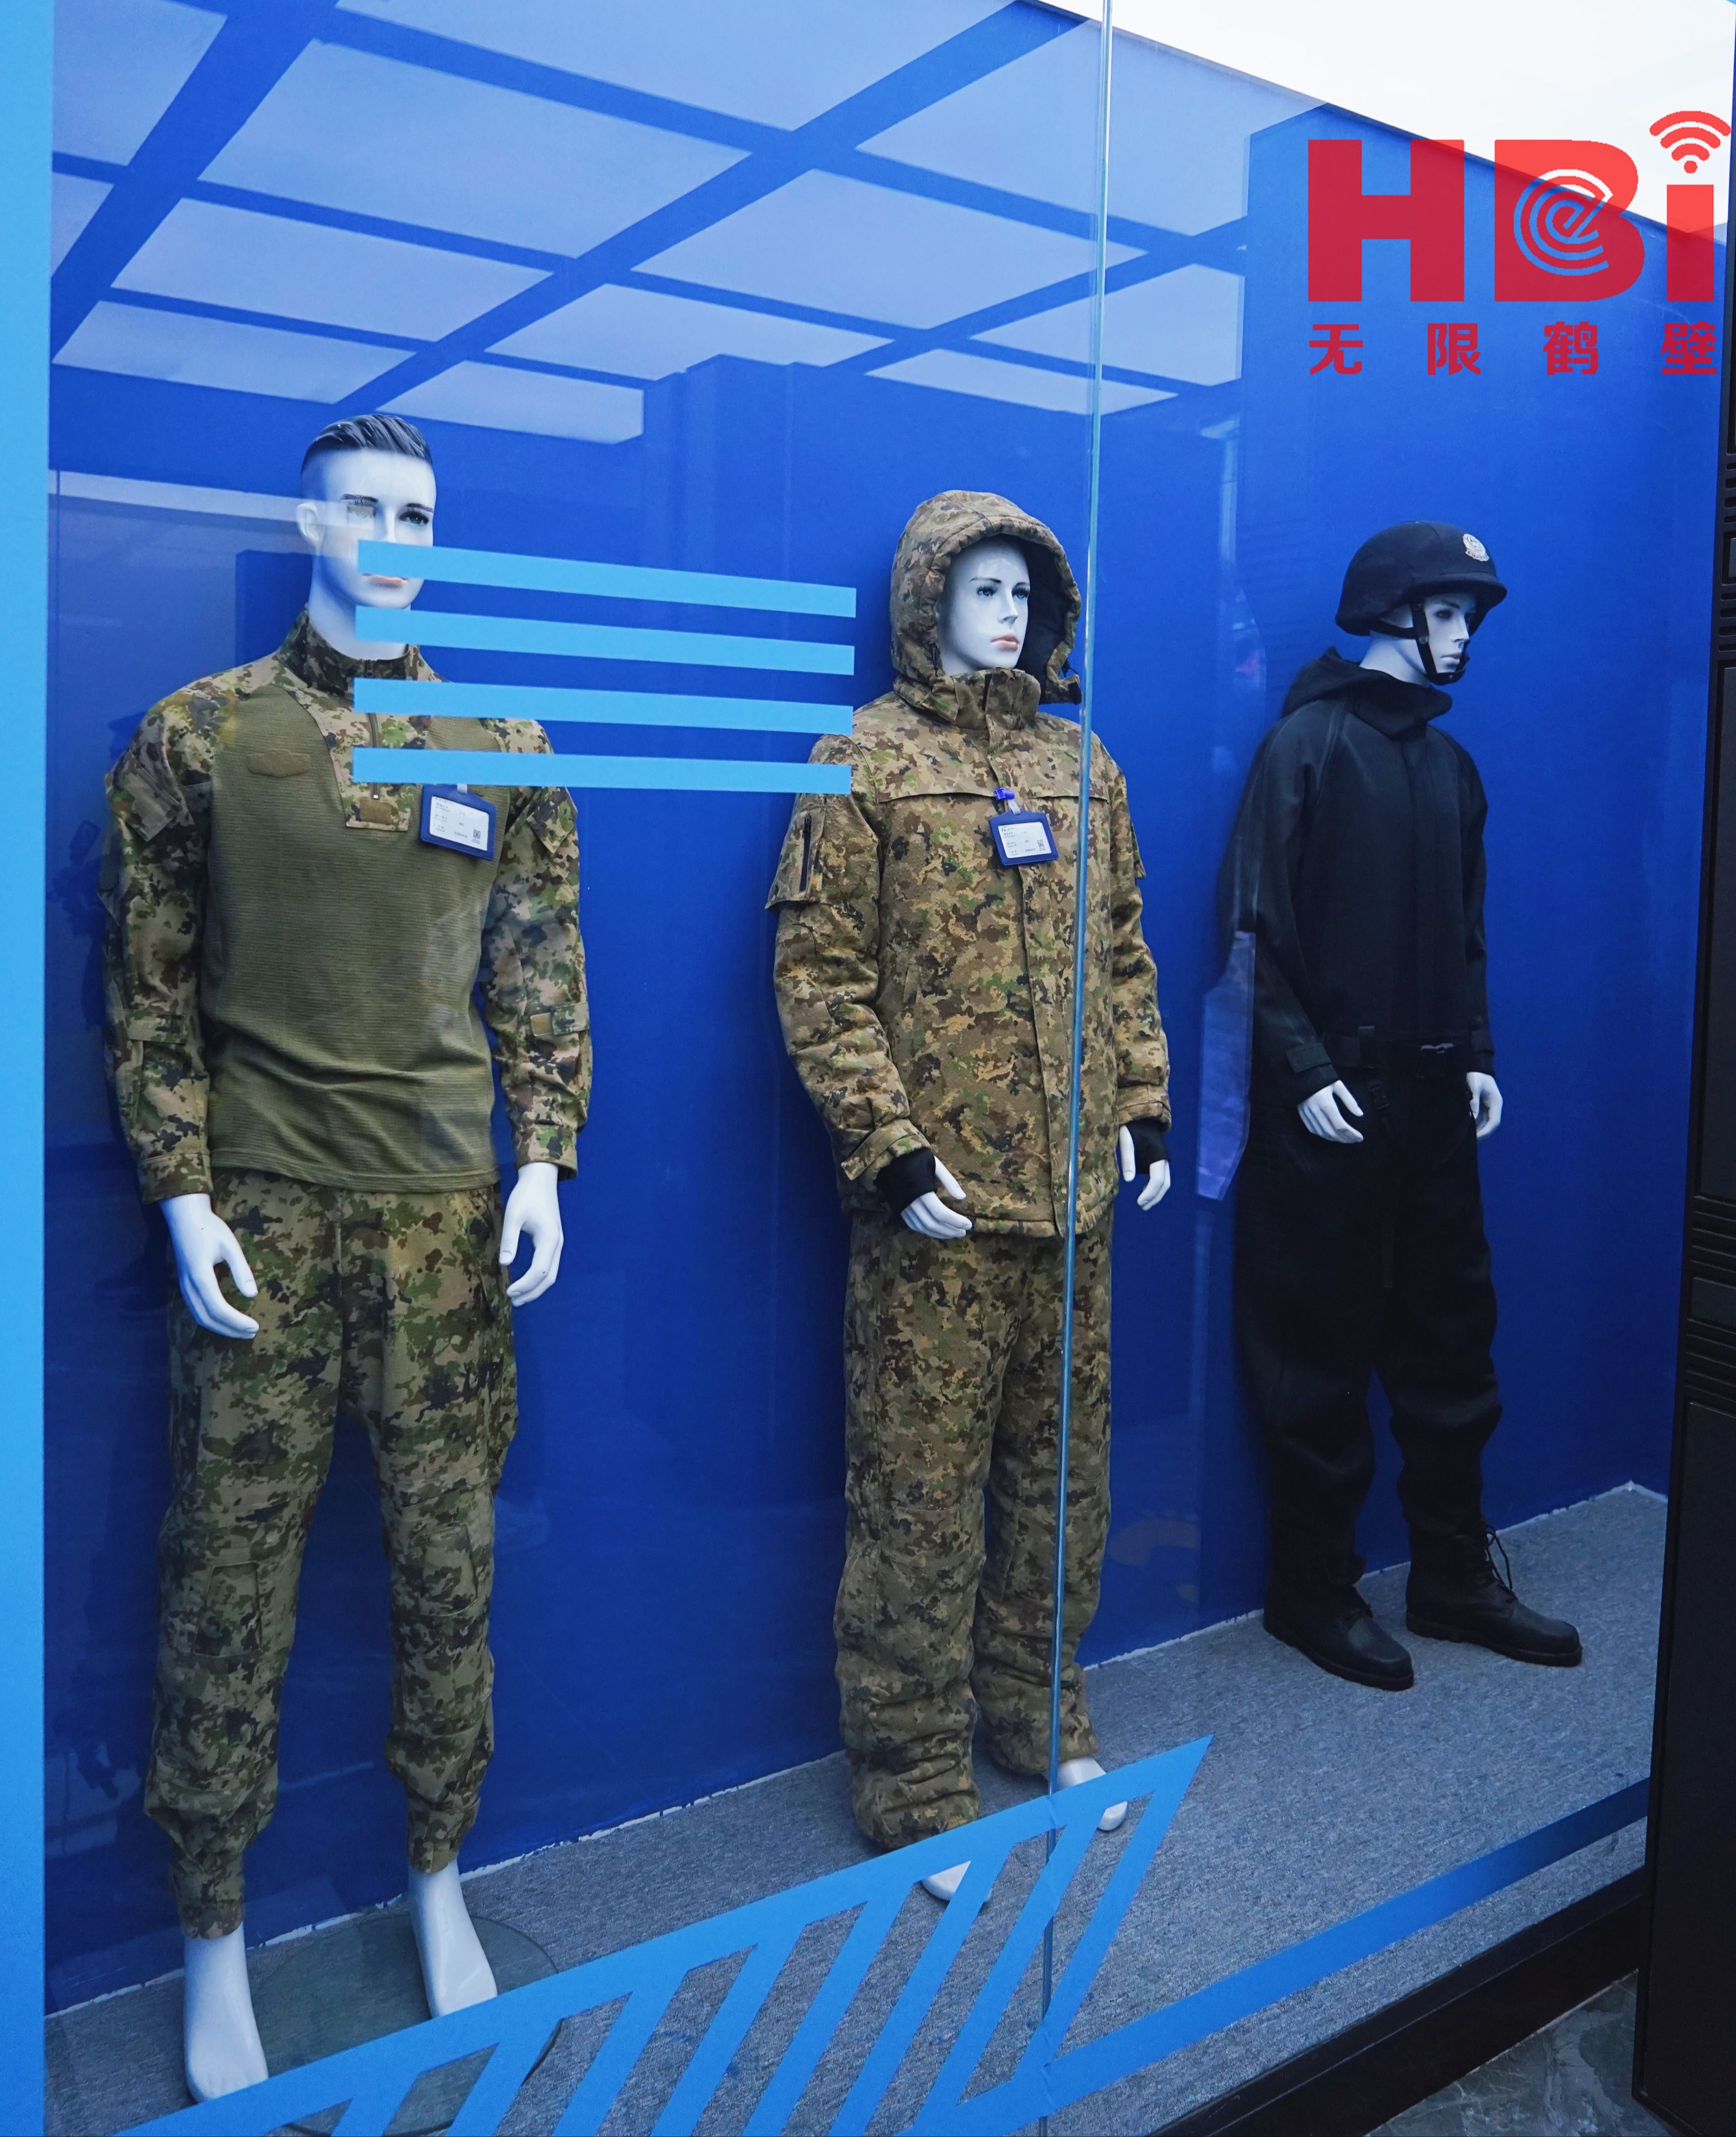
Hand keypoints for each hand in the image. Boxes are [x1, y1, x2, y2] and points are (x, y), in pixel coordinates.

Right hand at [161, 1193, 258, 1338]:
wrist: (184, 1217)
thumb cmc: (209, 1228)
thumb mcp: (230, 1246)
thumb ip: (241, 1270)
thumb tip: (252, 1295)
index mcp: (199, 1276)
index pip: (218, 1308)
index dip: (236, 1321)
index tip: (255, 1326)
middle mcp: (188, 1285)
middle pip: (207, 1318)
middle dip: (230, 1329)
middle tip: (252, 1332)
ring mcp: (183, 1286)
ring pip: (199, 1317)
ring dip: (221, 1327)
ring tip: (242, 1330)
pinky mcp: (184, 1285)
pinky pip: (196, 1309)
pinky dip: (212, 1319)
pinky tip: (227, 1319)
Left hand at [500, 1161, 563, 1303]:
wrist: (541, 1178)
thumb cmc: (525, 1195)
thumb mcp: (513, 1215)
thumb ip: (509, 1239)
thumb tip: (504, 1264)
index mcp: (549, 1239)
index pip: (539, 1271)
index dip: (525, 1285)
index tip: (508, 1292)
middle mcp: (557, 1244)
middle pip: (549, 1277)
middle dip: (532, 1292)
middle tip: (513, 1302)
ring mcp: (557, 1243)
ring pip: (551, 1273)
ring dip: (536, 1287)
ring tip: (518, 1296)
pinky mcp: (553, 1241)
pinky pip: (549, 1265)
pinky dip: (539, 1277)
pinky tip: (526, 1281)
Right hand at [901, 1159, 971, 1238]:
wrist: (891, 1157)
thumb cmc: (916, 1158)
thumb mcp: (936, 1165)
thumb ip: (949, 1181)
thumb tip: (963, 1197)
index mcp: (922, 1191)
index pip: (941, 1213)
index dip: (956, 1221)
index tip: (969, 1224)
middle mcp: (911, 1202)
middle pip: (933, 1224)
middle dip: (950, 1230)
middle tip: (963, 1232)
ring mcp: (904, 1207)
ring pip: (923, 1228)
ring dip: (939, 1234)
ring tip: (953, 1233)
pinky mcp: (899, 1209)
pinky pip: (913, 1225)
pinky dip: (926, 1230)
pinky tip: (937, 1230)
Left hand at [1117, 1127, 1170, 1210]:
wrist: (1141, 1117)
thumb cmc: (1132, 1128)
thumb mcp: (1125, 1140)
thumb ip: (1127, 1158)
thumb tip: (1128, 1180)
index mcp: (1158, 1155)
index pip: (1158, 1180)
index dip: (1150, 1193)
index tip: (1139, 1203)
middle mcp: (1164, 1159)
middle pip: (1165, 1184)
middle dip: (1154, 1198)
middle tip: (1141, 1207)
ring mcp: (1163, 1160)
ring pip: (1165, 1182)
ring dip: (1156, 1194)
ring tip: (1143, 1204)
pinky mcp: (1159, 1160)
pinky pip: (1161, 1177)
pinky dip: (1154, 1187)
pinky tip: (1143, 1191)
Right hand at [1298, 1081, 1364, 1143]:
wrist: (1301, 1072)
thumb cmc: (1322, 1077)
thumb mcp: (1338, 1085)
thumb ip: (1350, 1100)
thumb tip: (1360, 1114)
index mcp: (1327, 1104)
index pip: (1341, 1126)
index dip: (1351, 1134)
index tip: (1360, 1137)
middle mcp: (1316, 1112)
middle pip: (1332, 1132)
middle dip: (1345, 1139)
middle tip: (1355, 1140)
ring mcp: (1308, 1114)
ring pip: (1322, 1133)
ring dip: (1335, 1139)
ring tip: (1345, 1139)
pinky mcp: (1302, 1114)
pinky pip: (1312, 1130)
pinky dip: (1323, 1135)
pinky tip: (1331, 1135)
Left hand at [1467, 1072, 1502, 1138]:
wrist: (1476, 1065)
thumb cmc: (1476, 1075)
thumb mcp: (1474, 1086)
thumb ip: (1474, 1101)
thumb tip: (1472, 1117)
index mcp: (1496, 1103)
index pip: (1494, 1122)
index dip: (1486, 1132)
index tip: (1476, 1138)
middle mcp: (1494, 1106)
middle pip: (1490, 1125)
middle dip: (1481, 1134)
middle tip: (1469, 1142)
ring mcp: (1488, 1106)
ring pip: (1484, 1123)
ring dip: (1477, 1130)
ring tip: (1466, 1139)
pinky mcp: (1482, 1105)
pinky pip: (1479, 1118)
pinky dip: (1474, 1125)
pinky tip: (1466, 1130)